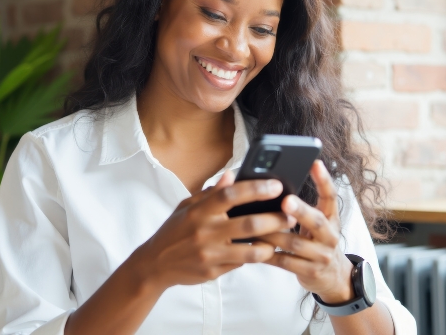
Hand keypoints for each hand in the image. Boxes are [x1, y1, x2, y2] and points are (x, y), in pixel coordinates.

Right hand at [132, 171, 295, 289]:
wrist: (155, 264)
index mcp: (198, 211)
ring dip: (271, 242)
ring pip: (250, 249)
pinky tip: (265, 249)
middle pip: (248, 224)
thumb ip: (210, 192)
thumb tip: (231, 175)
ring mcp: (209, 254)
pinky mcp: (212, 271)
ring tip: (283, 235)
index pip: (230, 195)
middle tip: (290, 214)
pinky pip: (241, 263)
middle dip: (274, 219)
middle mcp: (204, 231)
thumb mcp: (186, 206)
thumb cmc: (174, 231)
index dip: (255, 188)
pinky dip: (255, 256)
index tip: (276, 186)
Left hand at [258, 160, 355, 304]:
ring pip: (294, 243)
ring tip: (254, 222)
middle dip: (300, 210)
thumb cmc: (317, 241)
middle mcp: (330, 236)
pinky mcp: (309, 272)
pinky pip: (285, 261)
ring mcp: (321, 256)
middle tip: (286, 200)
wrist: (333, 277)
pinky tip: (253, 245)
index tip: (314, 163)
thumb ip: (304, 209)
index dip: (324, 180)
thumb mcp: (319, 224)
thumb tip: (275, 186)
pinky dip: (268, 253)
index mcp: (332, 219)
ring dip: (273, 233)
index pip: (331, 196)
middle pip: (316, 221)